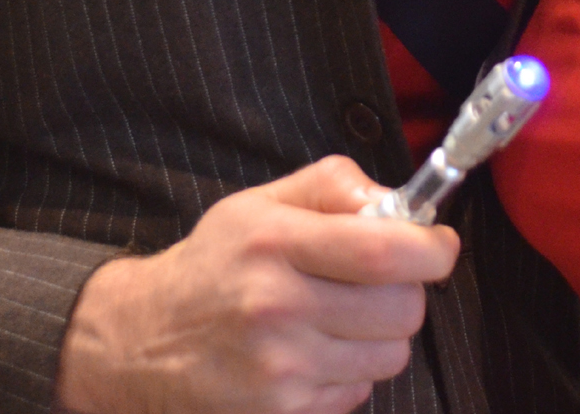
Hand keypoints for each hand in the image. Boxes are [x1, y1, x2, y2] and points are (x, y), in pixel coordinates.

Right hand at [53, 156, 459, 413]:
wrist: (141, 340)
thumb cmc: (213, 266)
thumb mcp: (259, 204)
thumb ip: (331, 187)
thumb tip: (395, 202)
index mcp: (274, 242)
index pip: (384, 250)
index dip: (432, 249)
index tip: (438, 245)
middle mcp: (276, 305)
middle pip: (402, 309)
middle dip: (406, 293)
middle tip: (380, 284)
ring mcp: (278, 367)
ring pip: (390, 356)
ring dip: (379, 337)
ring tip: (338, 320)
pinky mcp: (279, 412)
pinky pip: (358, 393)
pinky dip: (349, 375)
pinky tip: (313, 354)